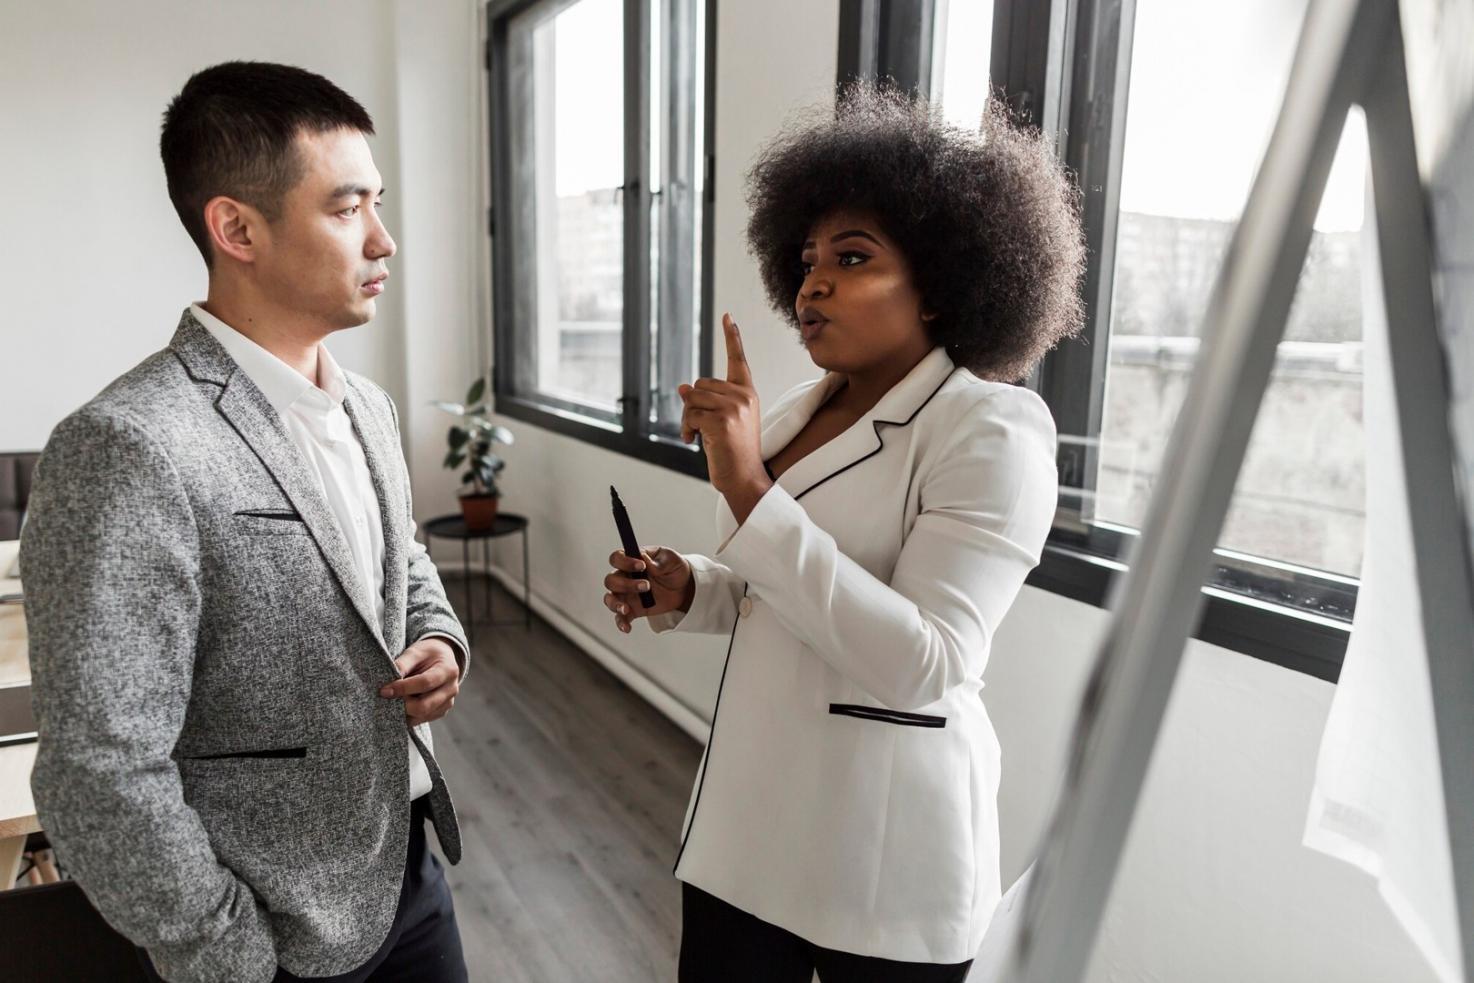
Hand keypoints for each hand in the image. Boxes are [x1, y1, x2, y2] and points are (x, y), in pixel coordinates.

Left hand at [379, 637, 459, 725]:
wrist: (442, 659)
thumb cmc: (428, 654)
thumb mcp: (416, 651)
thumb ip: (403, 664)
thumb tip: (388, 681)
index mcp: (448, 670)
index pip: (424, 683)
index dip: (402, 688)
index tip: (384, 690)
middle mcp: (451, 689)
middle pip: (424, 706)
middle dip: (402, 705)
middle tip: (386, 698)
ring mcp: (447, 703)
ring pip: (421, 716)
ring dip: (404, 712)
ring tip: (392, 701)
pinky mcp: (440, 712)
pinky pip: (421, 720)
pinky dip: (408, 716)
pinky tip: (400, 706)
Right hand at [602, 546, 694, 632]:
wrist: (684, 588)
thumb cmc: (674, 568)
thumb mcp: (671, 559)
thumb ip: (658, 560)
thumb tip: (644, 558)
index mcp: (632, 561)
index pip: (617, 558)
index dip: (625, 562)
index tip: (641, 566)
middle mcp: (625, 577)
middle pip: (611, 580)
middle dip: (626, 584)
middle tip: (646, 586)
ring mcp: (627, 594)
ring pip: (610, 599)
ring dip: (615, 604)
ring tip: (626, 609)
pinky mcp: (633, 609)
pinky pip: (621, 617)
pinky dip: (621, 623)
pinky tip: (627, 628)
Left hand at [679, 313, 771, 516]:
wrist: (744, 478)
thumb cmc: (733, 452)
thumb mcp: (720, 421)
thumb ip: (707, 401)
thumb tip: (682, 387)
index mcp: (747, 393)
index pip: (738, 359)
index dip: (731, 337)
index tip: (727, 316)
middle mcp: (743, 396)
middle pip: (700, 384)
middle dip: (692, 406)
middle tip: (698, 428)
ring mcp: (734, 407)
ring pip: (692, 398)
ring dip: (686, 419)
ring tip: (698, 437)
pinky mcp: (722, 420)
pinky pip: (690, 414)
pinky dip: (686, 429)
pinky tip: (695, 442)